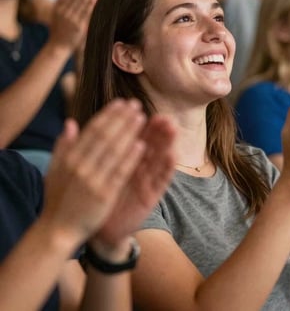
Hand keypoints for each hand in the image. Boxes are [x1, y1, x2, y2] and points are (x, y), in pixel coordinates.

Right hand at [40, 99, 147, 244]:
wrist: (57, 231)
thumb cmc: (57, 199)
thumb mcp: (54, 170)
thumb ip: (63, 145)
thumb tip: (71, 122)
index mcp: (70, 158)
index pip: (92, 130)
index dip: (108, 115)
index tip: (121, 102)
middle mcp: (80, 166)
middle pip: (105, 136)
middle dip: (122, 118)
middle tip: (136, 104)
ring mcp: (92, 181)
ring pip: (114, 151)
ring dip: (129, 132)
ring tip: (141, 117)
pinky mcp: (103, 195)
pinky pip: (120, 172)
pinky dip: (130, 157)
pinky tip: (142, 144)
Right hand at [49, 0, 103, 51]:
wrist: (58, 46)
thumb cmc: (57, 31)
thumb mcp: (55, 15)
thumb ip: (59, 1)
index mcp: (60, 7)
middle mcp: (65, 11)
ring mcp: (72, 19)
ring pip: (82, 3)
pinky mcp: (78, 26)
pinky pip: (86, 14)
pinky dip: (91, 5)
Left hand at [94, 114, 175, 246]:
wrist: (99, 229)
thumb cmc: (96, 195)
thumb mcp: (90, 168)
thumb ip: (82, 146)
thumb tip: (70, 121)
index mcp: (122, 157)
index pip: (130, 134)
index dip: (133, 121)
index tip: (136, 105)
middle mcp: (137, 166)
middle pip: (150, 143)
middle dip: (157, 129)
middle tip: (162, 115)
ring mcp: (145, 180)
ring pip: (158, 157)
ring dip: (167, 143)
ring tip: (172, 128)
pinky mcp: (150, 196)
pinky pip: (161, 180)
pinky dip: (167, 167)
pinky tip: (172, 154)